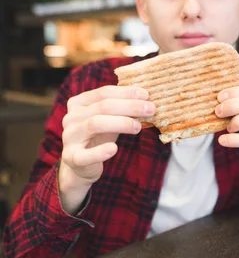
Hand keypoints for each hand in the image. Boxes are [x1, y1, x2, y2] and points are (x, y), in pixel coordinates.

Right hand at [59, 85, 154, 213]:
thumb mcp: (110, 119)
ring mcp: (69, 137)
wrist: (82, 165)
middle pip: (102, 106)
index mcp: (78, 103)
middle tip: (150, 109)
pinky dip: (100, 152)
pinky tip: (114, 148)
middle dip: (130, 106)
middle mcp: (71, 117)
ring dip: (120, 123)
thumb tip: (147, 100)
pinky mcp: (71, 157)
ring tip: (138, 127)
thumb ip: (123, 109)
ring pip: (95, 124)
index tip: (146, 95)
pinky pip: (85, 154)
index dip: (126, 93)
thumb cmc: (98, 136)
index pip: (104, 92)